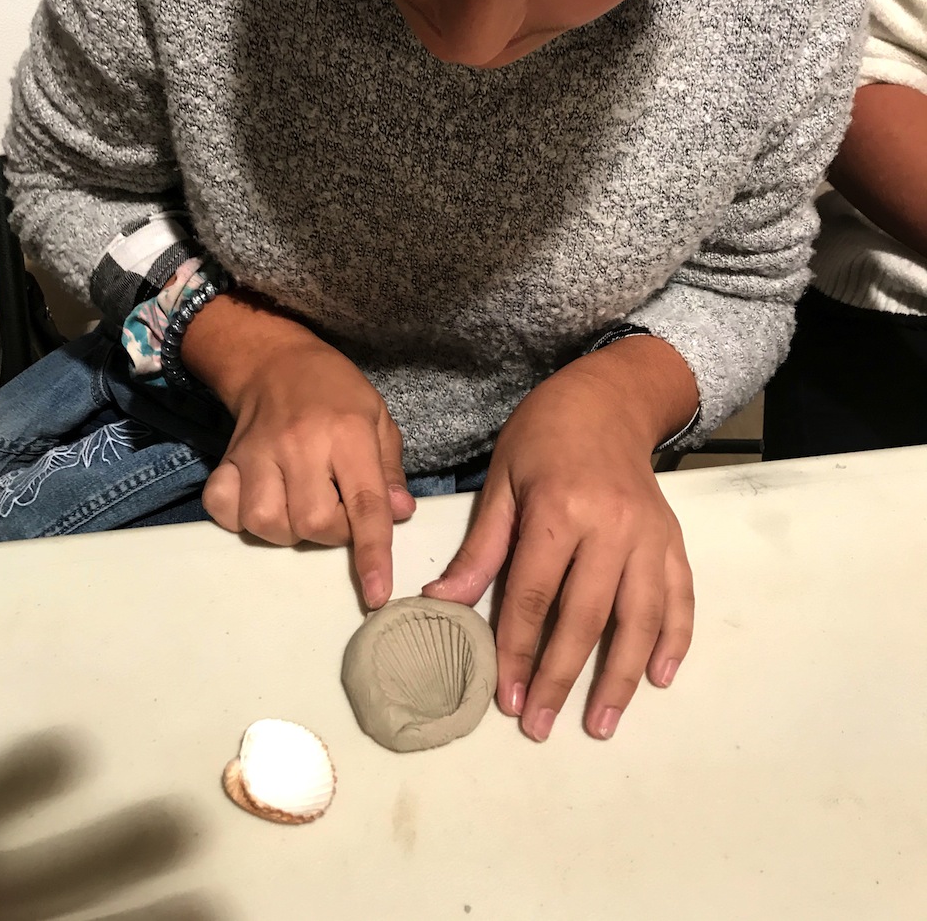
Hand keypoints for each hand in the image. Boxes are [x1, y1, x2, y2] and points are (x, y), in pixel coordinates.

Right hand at [184, 291, 414, 607]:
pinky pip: (224, 510)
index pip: (364, 504)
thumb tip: (401, 514)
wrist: (276, 360)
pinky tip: (262, 501)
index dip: (373, 553)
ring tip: (300, 506)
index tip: (377, 594)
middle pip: (312, 524)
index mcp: (348, 434)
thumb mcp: (378, 418)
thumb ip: (390, 470)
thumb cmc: (336, 391)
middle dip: (331, 536)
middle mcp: (301, 445)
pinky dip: (240, 520)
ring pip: (267, 525)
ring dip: (288, 532)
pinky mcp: (227, 460)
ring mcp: (258, 453)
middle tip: (337, 512)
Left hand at [423, 336, 696, 741]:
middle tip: (538, 724)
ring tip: (601, 723)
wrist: (607, 399)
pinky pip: (680, 597)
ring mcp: (649, 535)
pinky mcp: (673, 539)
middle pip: (585, 617)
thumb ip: (482, 547)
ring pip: (638, 618)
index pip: (533, 595)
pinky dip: (675, 639)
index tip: (503, 696)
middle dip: (559, 677)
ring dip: (620, 677)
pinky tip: (659, 676)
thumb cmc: (543, 436)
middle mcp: (610, 526)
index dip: (515, 650)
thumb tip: (443, 600)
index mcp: (558, 510)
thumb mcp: (503, 481)